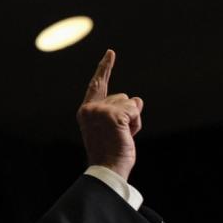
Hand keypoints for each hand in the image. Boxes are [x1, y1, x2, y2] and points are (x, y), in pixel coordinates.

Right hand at [76, 49, 142, 179]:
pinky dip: (136, 123)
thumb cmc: (110, 153)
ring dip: (133, 120)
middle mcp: (91, 108)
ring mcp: (102, 111)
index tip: (110, 53)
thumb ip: (116, 111)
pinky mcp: (114, 115)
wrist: (107, 169)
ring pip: (130, 103)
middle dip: (127, 114)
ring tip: (122, 137)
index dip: (104, 68)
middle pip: (121, 97)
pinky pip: (135, 109)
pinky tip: (127, 135)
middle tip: (118, 135)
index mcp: (86, 111)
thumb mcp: (109, 128)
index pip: (97, 85)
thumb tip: (137, 101)